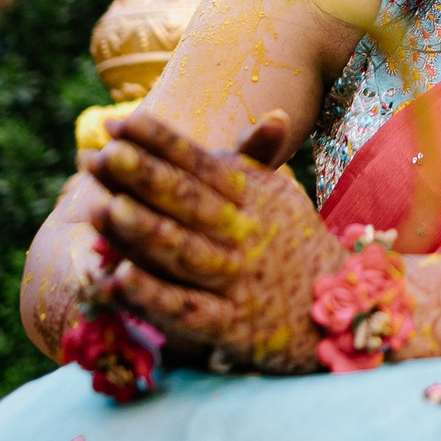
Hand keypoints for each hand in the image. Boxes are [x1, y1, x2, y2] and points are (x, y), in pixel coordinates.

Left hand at [87, 110, 346, 374]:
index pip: (203, 165)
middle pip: (189, 203)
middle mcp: (247, 236)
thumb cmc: (293, 248)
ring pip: (184, 253)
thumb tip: (273, 113)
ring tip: (100, 207)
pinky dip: (153, 296)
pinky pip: (188, 310)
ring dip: (141, 231)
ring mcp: (239, 282)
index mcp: (255, 198)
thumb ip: (260, 159)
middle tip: (103, 154)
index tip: (118, 123)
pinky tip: (117, 280)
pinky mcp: (232, 328)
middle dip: (144, 177)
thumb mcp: (281, 198)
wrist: (340, 313)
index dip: (160, 142)